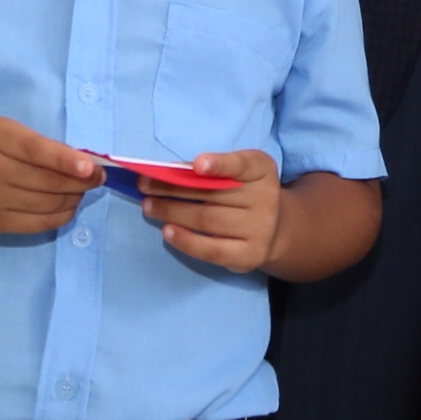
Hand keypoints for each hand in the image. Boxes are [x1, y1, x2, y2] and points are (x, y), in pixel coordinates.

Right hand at [0, 116, 100, 235]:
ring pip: (47, 204)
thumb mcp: (0, 131)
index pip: (35, 151)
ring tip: (84, 189)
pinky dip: (61, 215)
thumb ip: (35, 143)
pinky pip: (38, 224)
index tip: (90, 167)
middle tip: (98, 176)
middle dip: (81, 181)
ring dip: (75, 197)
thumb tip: (81, 162)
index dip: (66, 160)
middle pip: (47, 181)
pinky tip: (69, 205)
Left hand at [139, 147, 287, 272]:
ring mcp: (259, 229)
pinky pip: (211, 249)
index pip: (243, 164)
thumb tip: (169, 172)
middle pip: (214, 194)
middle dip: (174, 188)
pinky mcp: (248, 255)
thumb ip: (212, 170)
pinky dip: (186, 240)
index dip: (220, 164)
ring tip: (149, 206)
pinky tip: (167, 232)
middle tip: (145, 185)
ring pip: (208, 220)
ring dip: (172, 212)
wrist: (274, 230)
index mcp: (262, 170)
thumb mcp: (238, 173)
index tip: (197, 165)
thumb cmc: (245, 194)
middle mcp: (266, 198)